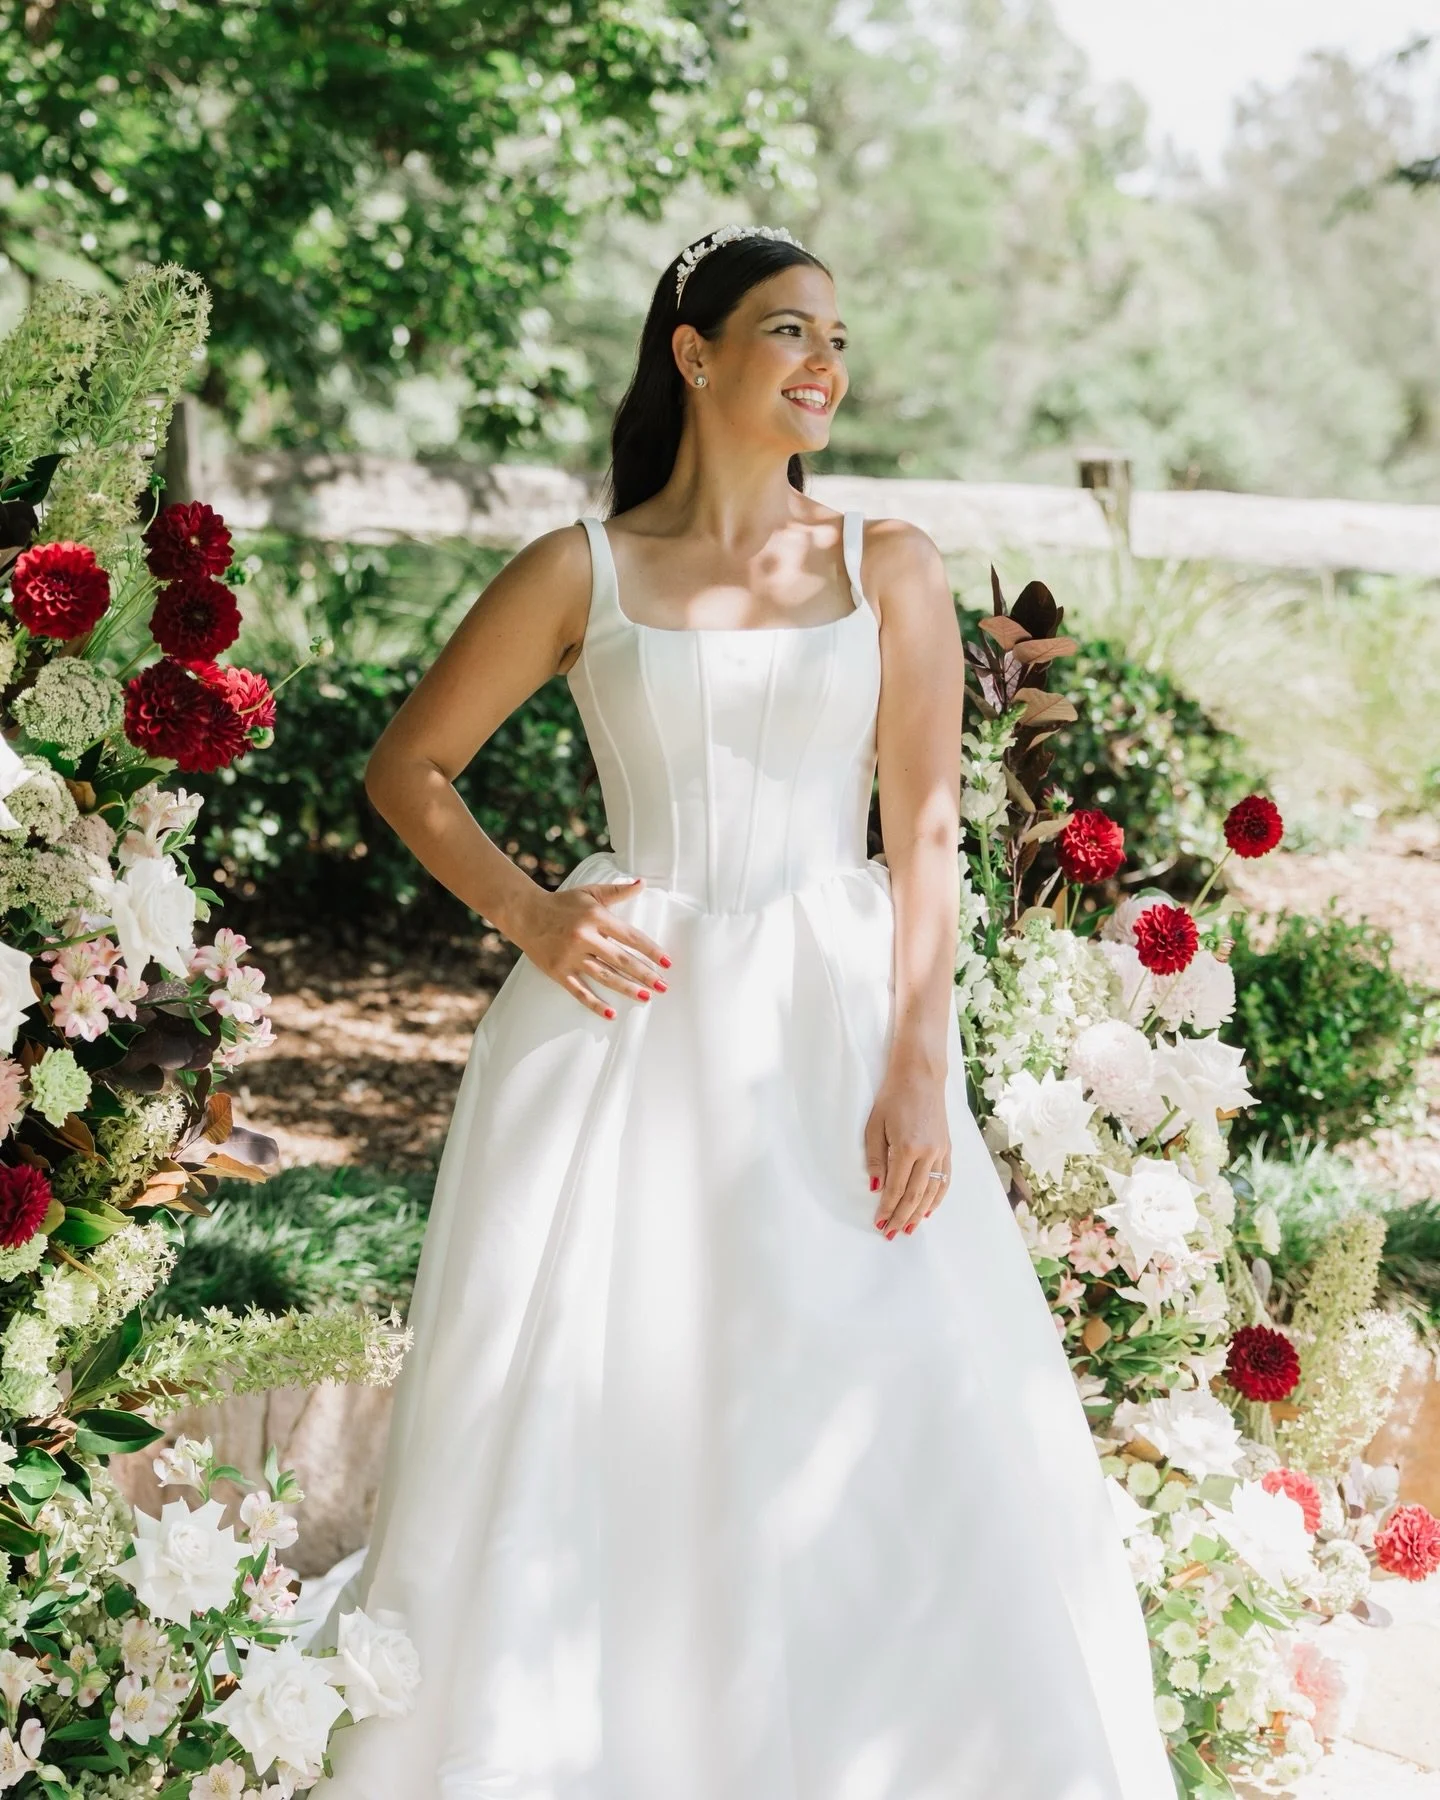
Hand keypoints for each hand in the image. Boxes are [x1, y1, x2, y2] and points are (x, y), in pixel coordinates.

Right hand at [515, 876, 671, 1019]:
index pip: (630, 937)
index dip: (651, 950)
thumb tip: (643, 883)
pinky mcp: (558, 971)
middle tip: (664, 986)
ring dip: (627, 989)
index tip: (667, 963)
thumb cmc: (562, 903)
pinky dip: (594, 1003)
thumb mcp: (590, 893)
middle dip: (645, 974)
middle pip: (621, 960)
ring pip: (604, 976)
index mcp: (596, 918)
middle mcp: (585, 937)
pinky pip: (579, 991)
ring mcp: (570, 956)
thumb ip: (618, 891)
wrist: (524, 913)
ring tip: (646, 997)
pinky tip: (611, 1013)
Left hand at [864, 1060, 949, 1237]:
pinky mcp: (947, 1148)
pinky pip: (945, 1180)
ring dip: (920, 1213)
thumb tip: (876, 1187)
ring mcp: (941, 1151)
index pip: (897, 1188)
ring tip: (910, 1228)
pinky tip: (929, 1210)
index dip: (887, 1208)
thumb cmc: (892, 1097)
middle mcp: (928, 1153)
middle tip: (892, 1233)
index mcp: (907, 1147)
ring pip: (932, 1192)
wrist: (920, 1076)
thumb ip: (875, 1159)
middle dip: (902, 1217)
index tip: (879, 1223)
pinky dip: (937, 1198)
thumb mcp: (874, 1126)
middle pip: (915, 1196)